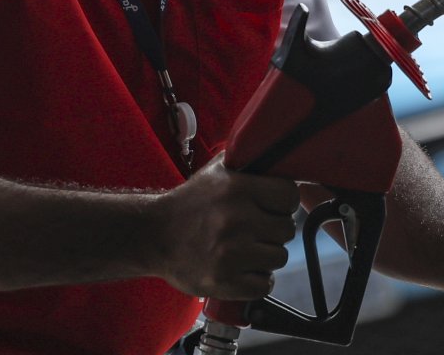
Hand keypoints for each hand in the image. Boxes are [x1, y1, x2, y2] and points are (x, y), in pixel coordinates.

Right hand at [147, 155, 298, 299]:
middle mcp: (236, 220)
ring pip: (279, 257)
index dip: (284, 203)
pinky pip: (264, 285)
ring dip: (266, 256)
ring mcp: (230, 253)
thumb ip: (249, 163)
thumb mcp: (217, 171)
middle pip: (287, 229)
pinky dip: (257, 280)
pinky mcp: (224, 281)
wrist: (154, 235)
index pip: (289, 196)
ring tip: (247, 250)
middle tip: (255, 230)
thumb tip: (281, 158)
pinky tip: (243, 269)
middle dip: (274, 231)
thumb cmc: (190, 202)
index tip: (273, 208)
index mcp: (237, 189)